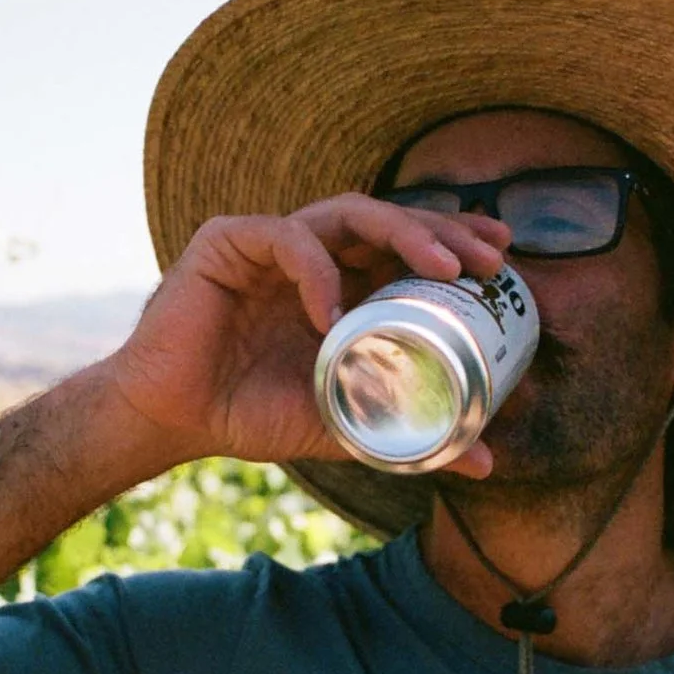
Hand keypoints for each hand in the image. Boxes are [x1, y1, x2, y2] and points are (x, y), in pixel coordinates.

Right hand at [100, 194, 511, 472]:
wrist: (171, 420)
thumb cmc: (249, 412)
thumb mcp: (343, 423)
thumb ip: (407, 431)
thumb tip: (486, 460)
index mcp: (340, 283)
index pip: (406, 246)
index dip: (454, 240)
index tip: (502, 259)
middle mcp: (312, 254)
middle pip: (389, 219)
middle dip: (445, 231)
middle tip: (489, 261)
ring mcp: (271, 242)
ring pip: (348, 212)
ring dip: (403, 232)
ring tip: (442, 266)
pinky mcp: (227, 242)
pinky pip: (285, 240)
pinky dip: (316, 272)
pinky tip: (333, 312)